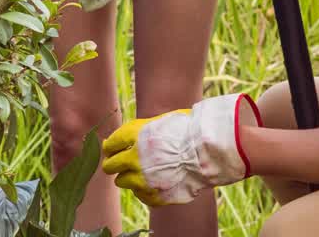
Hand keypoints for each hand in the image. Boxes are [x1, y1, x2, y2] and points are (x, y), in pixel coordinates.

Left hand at [101, 94, 260, 205]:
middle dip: (114, 165)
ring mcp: (142, 179)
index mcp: (133, 135)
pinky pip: (140, 196)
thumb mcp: (162, 121)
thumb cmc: (189, 130)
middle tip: (121, 164)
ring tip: (143, 173)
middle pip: (110, 166)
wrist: (209, 152)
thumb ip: (142, 131)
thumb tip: (129, 136)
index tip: (114, 149)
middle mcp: (133, 158)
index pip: (109, 145)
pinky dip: (145, 191)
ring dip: (129, 178)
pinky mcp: (154, 195)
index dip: (111, 147)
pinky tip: (155, 182)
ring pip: (122, 182)